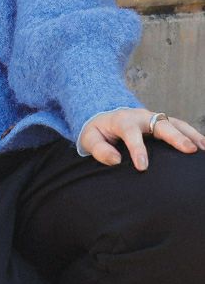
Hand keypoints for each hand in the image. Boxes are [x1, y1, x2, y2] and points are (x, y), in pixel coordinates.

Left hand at [78, 107, 204, 170]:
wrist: (104, 118)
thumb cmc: (98, 132)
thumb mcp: (89, 139)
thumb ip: (99, 149)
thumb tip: (115, 160)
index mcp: (121, 120)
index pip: (131, 132)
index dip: (137, 149)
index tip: (142, 167)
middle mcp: (140, 116)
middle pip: (160, 123)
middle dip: (175, 136)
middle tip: (188, 150)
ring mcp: (153, 118)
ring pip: (175, 123)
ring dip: (190, 134)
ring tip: (202, 149)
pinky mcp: (162, 123)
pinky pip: (180, 126)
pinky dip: (192, 134)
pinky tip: (202, 147)